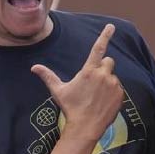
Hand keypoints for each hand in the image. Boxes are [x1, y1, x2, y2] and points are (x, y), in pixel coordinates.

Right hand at [30, 23, 123, 144]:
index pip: (98, 48)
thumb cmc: (71, 108)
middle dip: (102, 67)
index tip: (111, 26)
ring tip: (96, 96)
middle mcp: (104, 75)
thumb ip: (48, 76)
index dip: (105, 35)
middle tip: (93, 81)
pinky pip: (118, 88)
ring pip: (112, 76)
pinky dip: (111, 92)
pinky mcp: (120, 95)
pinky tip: (102, 102)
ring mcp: (114, 85)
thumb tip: (34, 67)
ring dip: (106, 81)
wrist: (85, 127)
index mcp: (89, 71)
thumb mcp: (58, 91)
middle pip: (108, 61)